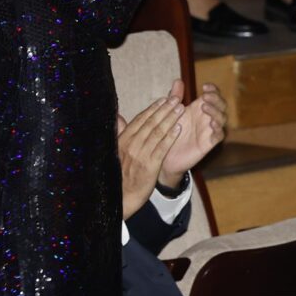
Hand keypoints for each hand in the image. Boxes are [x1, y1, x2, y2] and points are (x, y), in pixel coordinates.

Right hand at [117, 85, 184, 218]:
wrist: (121, 197)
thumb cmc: (118, 173)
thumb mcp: (114, 151)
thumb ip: (118, 133)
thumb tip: (118, 117)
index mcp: (122, 140)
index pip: (140, 120)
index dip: (153, 108)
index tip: (163, 99)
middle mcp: (130, 145)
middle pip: (150, 123)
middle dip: (164, 109)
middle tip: (176, 99)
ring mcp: (140, 155)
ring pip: (157, 133)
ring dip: (170, 119)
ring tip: (180, 109)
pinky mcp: (149, 166)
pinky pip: (161, 148)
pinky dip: (170, 137)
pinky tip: (178, 129)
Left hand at [160, 83, 226, 185]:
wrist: (163, 154)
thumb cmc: (167, 132)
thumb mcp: (171, 112)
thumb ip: (175, 97)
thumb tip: (178, 80)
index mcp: (198, 109)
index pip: (213, 96)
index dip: (213, 90)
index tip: (205, 86)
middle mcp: (206, 118)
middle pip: (221, 105)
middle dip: (216, 99)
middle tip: (205, 96)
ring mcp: (208, 130)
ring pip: (222, 119)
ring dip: (216, 111)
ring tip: (205, 107)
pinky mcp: (208, 143)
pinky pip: (219, 136)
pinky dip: (218, 129)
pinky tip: (212, 124)